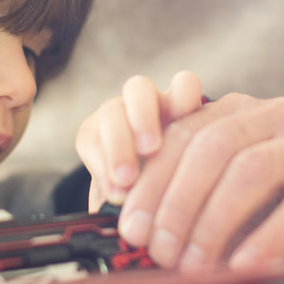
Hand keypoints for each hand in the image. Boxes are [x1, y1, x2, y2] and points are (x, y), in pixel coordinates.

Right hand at [76, 70, 203, 207]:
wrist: (140, 198)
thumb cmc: (177, 181)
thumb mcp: (188, 171)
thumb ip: (189, 165)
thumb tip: (193, 178)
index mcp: (177, 105)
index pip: (183, 84)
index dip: (184, 96)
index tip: (186, 129)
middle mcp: (143, 103)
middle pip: (138, 88)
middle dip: (143, 117)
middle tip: (150, 150)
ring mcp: (114, 114)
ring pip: (110, 113)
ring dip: (119, 147)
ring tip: (128, 180)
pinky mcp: (90, 134)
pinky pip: (91, 142)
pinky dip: (103, 169)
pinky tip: (116, 193)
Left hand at [111, 93, 283, 281]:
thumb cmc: (271, 212)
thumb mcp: (221, 196)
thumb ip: (182, 194)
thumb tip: (132, 225)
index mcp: (237, 111)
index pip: (182, 134)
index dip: (151, 181)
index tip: (130, 227)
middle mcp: (274, 116)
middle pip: (212, 147)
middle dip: (178, 202)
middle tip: (160, 251)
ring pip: (251, 170)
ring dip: (214, 222)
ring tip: (195, 265)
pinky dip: (266, 238)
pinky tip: (243, 265)